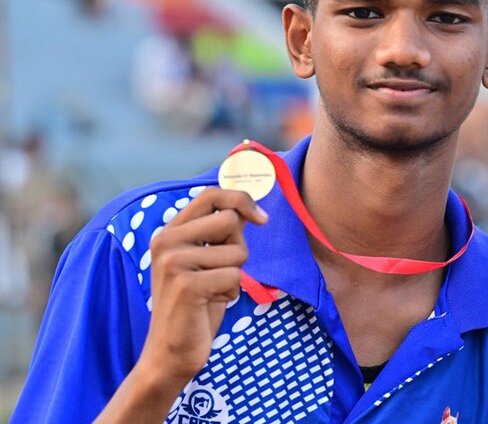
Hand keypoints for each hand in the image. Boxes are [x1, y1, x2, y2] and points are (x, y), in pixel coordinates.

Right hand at [97, 188, 266, 423]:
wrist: (171, 352)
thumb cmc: (197, 305)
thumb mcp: (208, 261)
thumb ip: (220, 233)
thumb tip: (248, 207)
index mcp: (170, 232)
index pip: (211, 196)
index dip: (242, 199)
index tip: (262, 218)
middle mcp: (165, 241)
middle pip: (229, 220)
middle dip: (238, 248)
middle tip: (219, 272)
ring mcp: (172, 262)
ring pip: (237, 252)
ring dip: (235, 275)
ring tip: (212, 291)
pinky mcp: (186, 284)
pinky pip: (234, 277)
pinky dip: (231, 294)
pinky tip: (209, 305)